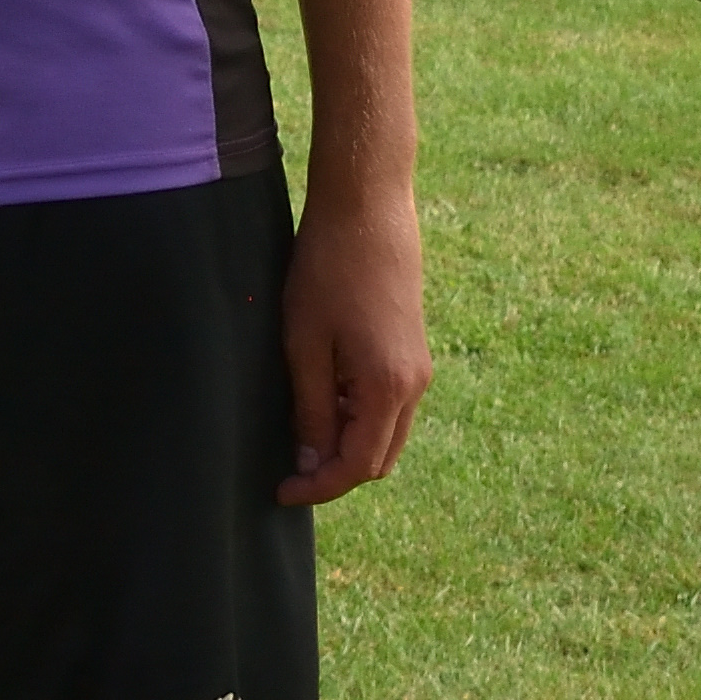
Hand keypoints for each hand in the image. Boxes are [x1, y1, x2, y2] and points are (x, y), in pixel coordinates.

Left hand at [276, 182, 430, 505]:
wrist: (368, 208)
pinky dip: (359, 415)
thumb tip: (309, 463)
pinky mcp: (413, 349)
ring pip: (386, 433)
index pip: (357, 466)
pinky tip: (323, 390)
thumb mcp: (304, 344)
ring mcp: (419, 367)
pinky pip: (390, 404)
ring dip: (348, 441)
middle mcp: (414, 386)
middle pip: (378, 459)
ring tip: (300, 422)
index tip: (281, 490)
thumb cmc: (327, 270)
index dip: (318, 487)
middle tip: (289, 462)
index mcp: (388, 389)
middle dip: (336, 470)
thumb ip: (310, 409)